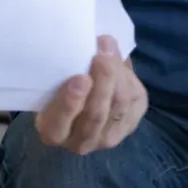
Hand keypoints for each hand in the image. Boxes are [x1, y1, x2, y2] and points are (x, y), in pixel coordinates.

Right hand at [35, 35, 148, 152]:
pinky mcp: (130, 125)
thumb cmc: (63, 82)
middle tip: (101, 56)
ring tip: (109, 48)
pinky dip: (128, 78)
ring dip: (116, 74)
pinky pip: (133, 101)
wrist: (89, 92)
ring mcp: (107, 138)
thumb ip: (68, 68)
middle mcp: (80, 142)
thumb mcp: (57, 79)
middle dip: (102, 83)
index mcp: (53, 132)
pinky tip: (118, 63)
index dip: (70, 103)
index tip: (81, 78)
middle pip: (96, 115)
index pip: (59, 124)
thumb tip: (90, 45)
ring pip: (118, 106)